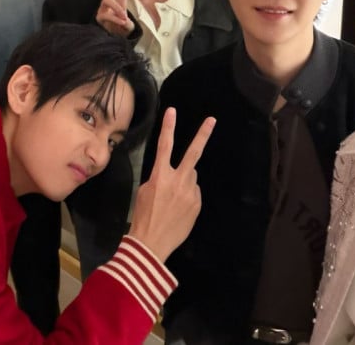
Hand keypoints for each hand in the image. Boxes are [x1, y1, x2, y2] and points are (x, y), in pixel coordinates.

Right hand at [94, 0, 134, 37]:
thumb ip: (125, 19)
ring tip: (124, 17)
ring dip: (117, 8)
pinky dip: (116, 19)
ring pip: (108, 1)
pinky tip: (122, 23)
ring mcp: (102, 8)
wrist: (115, 38)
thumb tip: (123, 20)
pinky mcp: (99, 16)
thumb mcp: (127, 21)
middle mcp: (108, 2)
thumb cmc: (121, 26)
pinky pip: (108, 14)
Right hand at [128, 108, 214, 262]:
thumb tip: (172, 174)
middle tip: (212, 120)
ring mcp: (191, 193)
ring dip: (184, 181)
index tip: (172, 111)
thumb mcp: (145, 191)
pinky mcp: (197, 205)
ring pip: (191, 177)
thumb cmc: (143, 216)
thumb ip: (160, 178)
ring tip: (172, 199)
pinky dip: (188, 196)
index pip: (164, 146)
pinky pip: (194, 193)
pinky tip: (178, 209)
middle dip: (203, 135)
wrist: (152, 243)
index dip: (168, 127)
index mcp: (160, 176)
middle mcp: (178, 181)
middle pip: (193, 153)